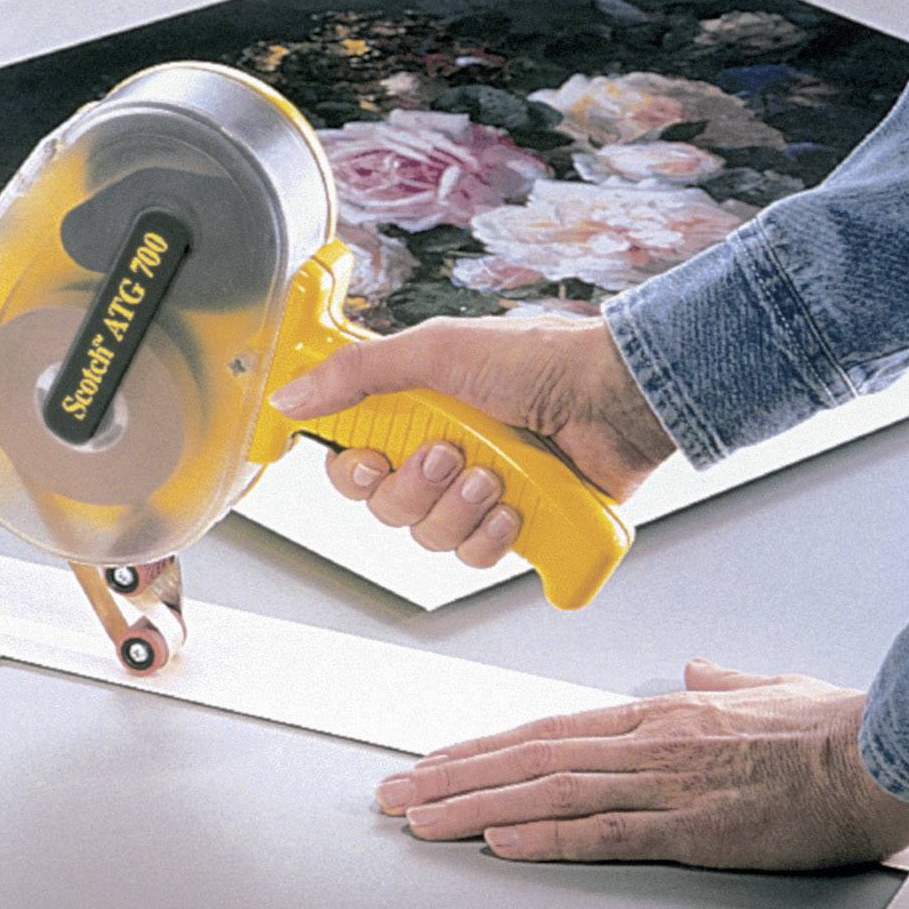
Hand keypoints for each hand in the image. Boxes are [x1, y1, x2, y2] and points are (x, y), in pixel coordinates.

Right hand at [267, 316, 674, 567]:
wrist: (618, 396)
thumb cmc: (541, 359)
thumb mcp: (438, 351)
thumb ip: (358, 373)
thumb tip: (290, 397)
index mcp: (416, 412)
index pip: (352, 460)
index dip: (350, 471)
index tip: (367, 460)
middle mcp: (442, 454)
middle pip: (384, 507)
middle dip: (415, 487)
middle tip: (450, 454)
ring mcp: (478, 493)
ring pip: (428, 537)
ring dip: (458, 508)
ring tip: (495, 476)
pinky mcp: (516, 526)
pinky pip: (476, 557)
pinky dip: (493, 536)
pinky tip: (516, 508)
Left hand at [374, 660, 908, 870]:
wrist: (890, 751)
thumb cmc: (838, 725)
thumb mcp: (771, 687)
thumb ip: (726, 680)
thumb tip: (700, 669)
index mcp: (661, 715)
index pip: (548, 730)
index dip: (483, 748)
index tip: (433, 761)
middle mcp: (648, 743)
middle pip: (529, 758)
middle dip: (452, 776)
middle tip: (392, 793)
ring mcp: (668, 784)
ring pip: (549, 792)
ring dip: (475, 806)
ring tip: (419, 820)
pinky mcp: (697, 828)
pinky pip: (607, 832)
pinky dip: (547, 836)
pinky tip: (499, 842)